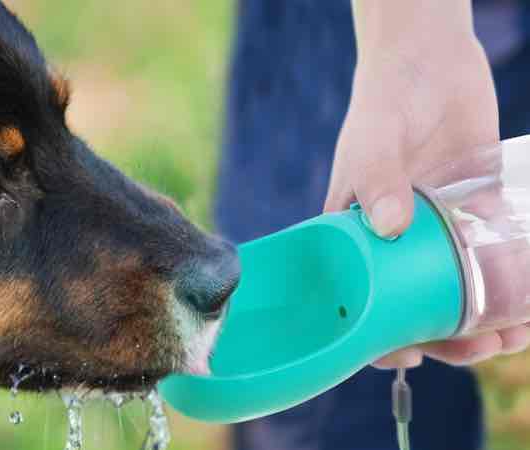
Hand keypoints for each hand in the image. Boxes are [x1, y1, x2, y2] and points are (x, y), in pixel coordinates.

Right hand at [324, 3, 529, 366]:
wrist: (432, 61)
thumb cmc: (385, 100)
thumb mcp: (372, 139)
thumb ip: (376, 177)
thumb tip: (391, 228)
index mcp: (355, 238)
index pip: (358, 302)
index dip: (378, 339)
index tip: (409, 356)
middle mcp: (395, 244)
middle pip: (415, 311)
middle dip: (447, 340)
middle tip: (482, 345)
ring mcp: (438, 233)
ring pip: (458, 296)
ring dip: (486, 325)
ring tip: (517, 337)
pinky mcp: (477, 215)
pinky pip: (494, 262)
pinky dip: (515, 290)